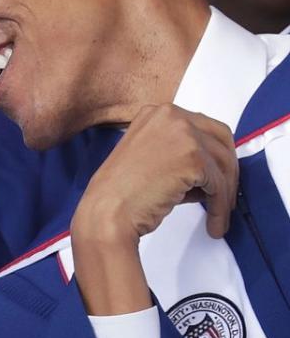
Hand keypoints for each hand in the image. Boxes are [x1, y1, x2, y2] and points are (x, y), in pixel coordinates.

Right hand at [71, 104, 237, 314]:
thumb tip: (213, 168)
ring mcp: (183, 134)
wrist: (108, 210)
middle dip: (228, 171)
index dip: (215, 155)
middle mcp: (171, 115)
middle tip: (225, 198)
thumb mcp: (150, 156)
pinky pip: (220, 184)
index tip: (218, 177)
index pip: (204, 127)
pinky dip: (220, 207)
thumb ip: (178, 152)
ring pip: (224, 163)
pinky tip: (214, 223)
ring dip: (226, 193)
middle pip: (221, 139)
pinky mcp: (193, 157)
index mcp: (157, 113)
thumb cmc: (122, 192)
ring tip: (218, 216)